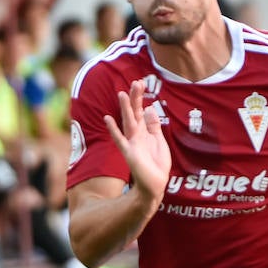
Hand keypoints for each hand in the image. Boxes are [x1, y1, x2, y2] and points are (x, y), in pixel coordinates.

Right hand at [103, 80, 170, 201]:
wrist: (155, 185)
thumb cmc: (157, 165)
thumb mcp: (159, 141)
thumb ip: (153, 125)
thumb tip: (149, 108)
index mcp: (145, 132)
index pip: (141, 112)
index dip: (141, 99)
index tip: (140, 84)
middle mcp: (137, 135)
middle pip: (135, 113)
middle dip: (135, 99)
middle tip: (135, 82)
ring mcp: (132, 143)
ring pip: (128, 122)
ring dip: (126, 108)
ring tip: (122, 93)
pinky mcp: (129, 153)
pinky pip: (120, 140)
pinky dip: (114, 130)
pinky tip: (108, 119)